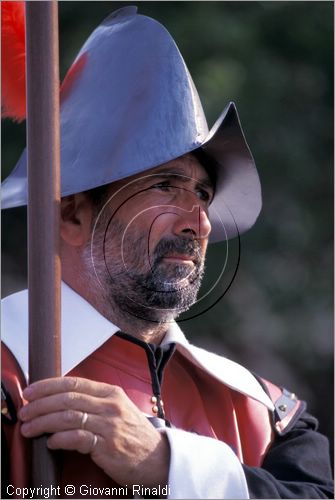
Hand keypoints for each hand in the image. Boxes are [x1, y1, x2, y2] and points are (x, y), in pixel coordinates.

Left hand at [19, 377, 169, 486]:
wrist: (158, 458)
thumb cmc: (133, 434)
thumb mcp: (118, 409)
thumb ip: (94, 402)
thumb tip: (60, 400)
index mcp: (111, 392)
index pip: (74, 383)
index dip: (48, 386)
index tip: (30, 392)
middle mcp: (110, 405)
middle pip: (67, 398)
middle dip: (41, 404)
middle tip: (25, 412)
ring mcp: (110, 425)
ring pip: (68, 417)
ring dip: (43, 422)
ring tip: (29, 428)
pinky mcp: (108, 445)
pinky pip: (77, 438)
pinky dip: (59, 439)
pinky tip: (50, 442)